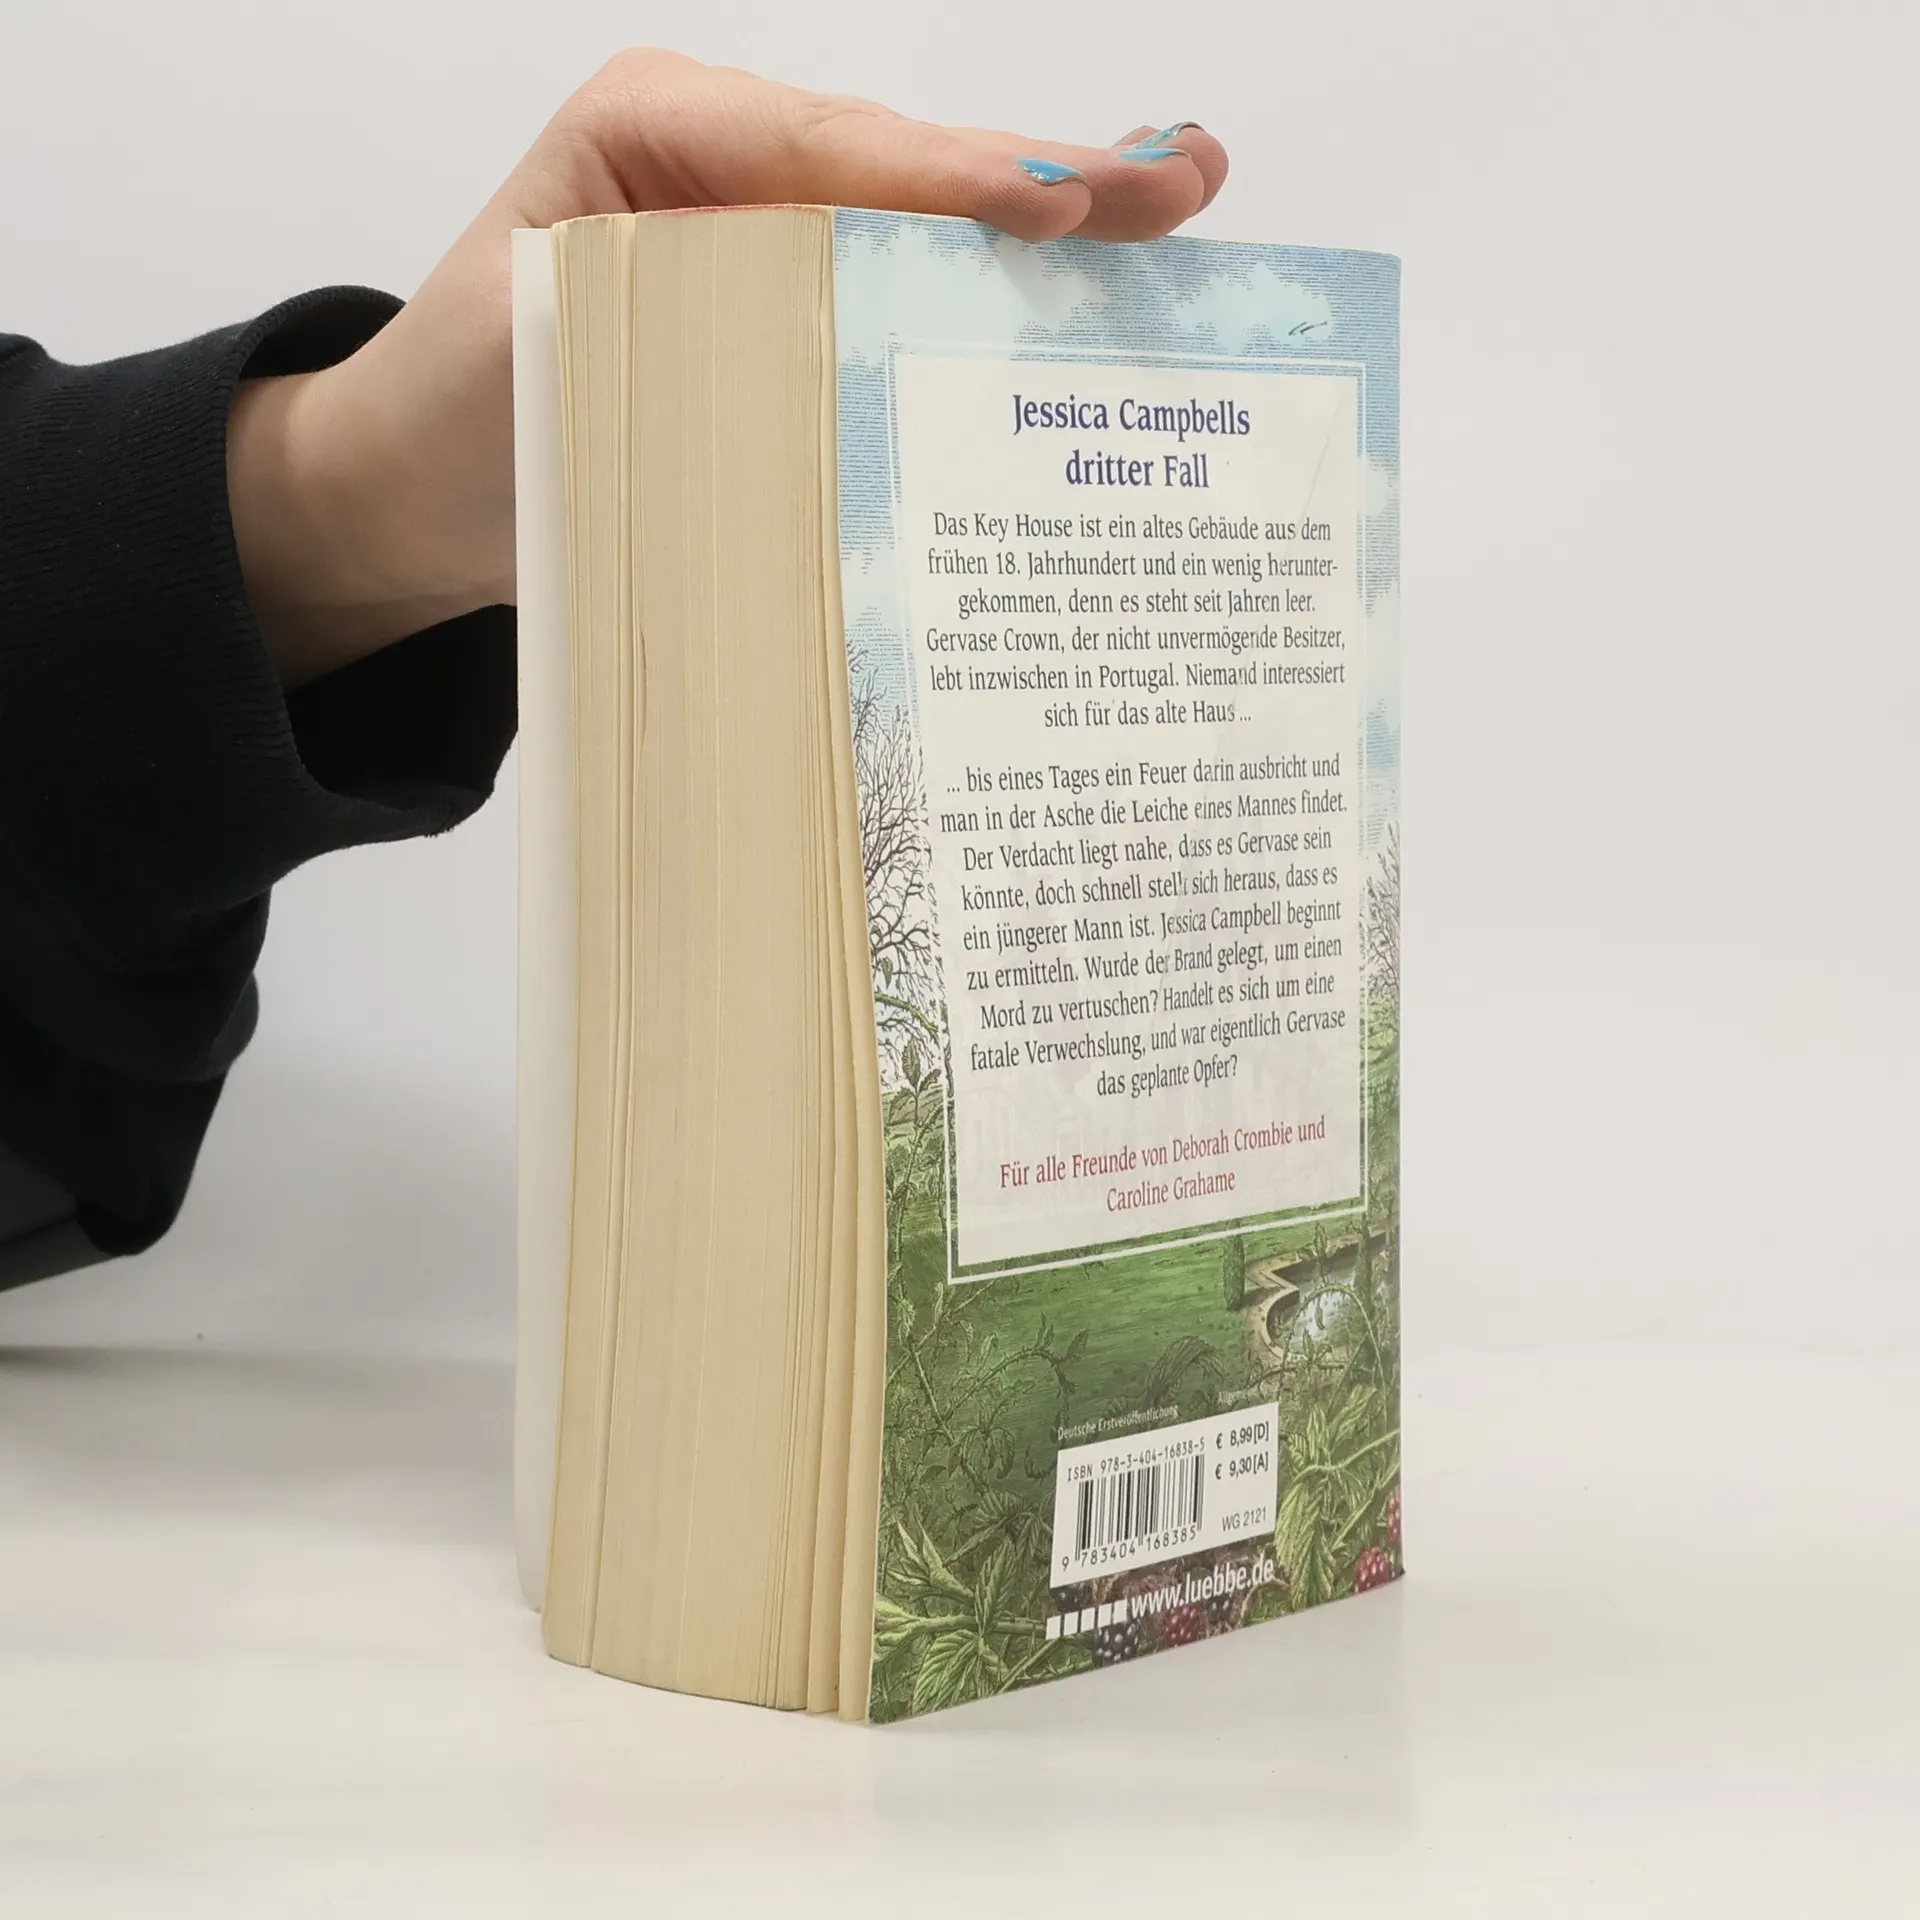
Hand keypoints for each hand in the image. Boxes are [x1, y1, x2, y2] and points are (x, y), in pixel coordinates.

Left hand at [228, 49, 1228, 685]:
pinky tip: (1089, 312)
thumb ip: (682, 327)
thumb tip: (851, 367)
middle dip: (1047, 178)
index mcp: (654, 135)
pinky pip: (902, 301)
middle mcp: (728, 170)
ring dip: (1054, 231)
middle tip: (1180, 179)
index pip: (821, 148)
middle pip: (906, 168)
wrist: (414, 491)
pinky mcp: (791, 320)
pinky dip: (995, 310)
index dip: (943, 178)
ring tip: (1174, 211)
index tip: (1051, 203)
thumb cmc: (455, 413)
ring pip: (926, 228)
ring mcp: (770, 242)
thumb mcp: (545, 349)